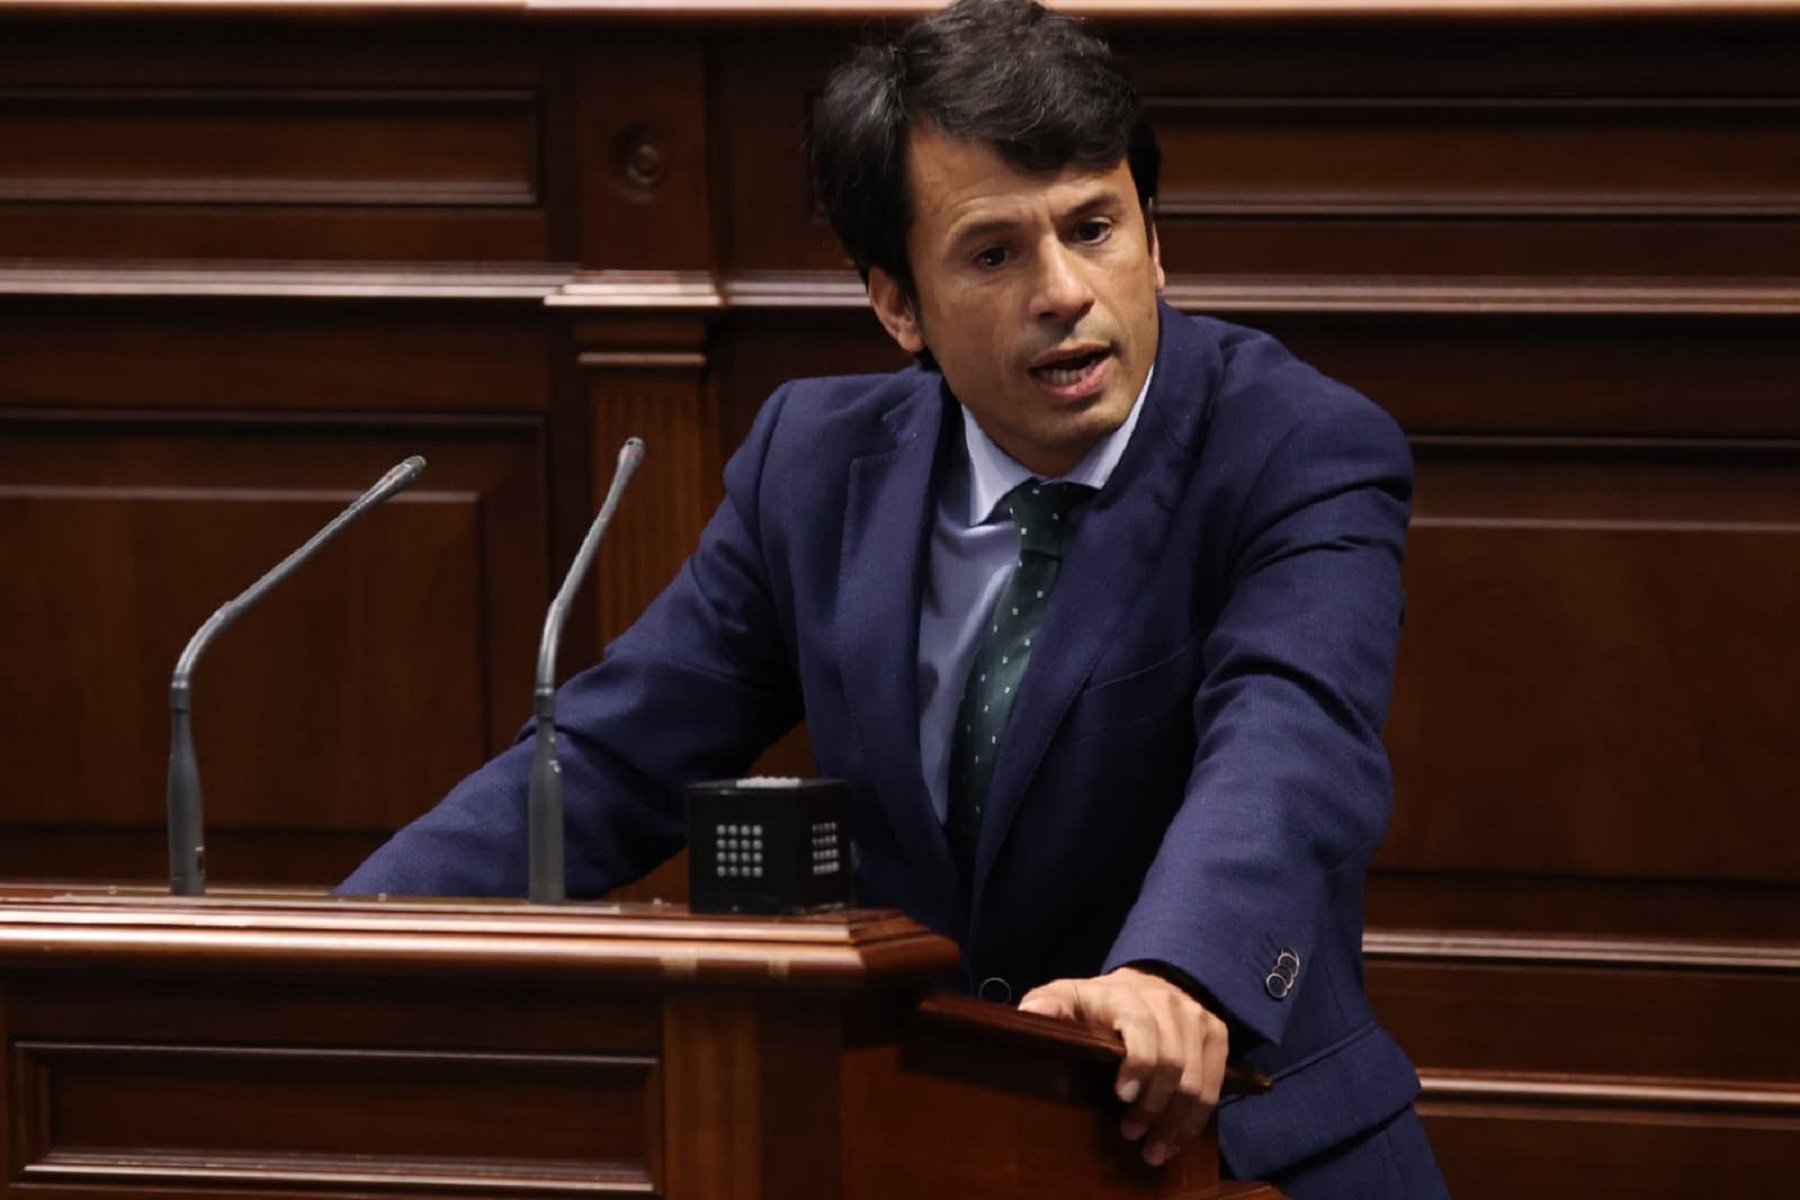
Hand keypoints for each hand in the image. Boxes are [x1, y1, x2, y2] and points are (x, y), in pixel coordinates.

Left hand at [1017, 965, 1227, 1165]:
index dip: (1138, 1064)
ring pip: (1198, 1080)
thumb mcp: (1068, 996)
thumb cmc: (1099, 1001)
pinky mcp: (1217, 1034)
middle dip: (1154, 1106)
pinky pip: (1216, 1084)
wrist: (1147, 982)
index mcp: (1128, 996)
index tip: (1122, 1097)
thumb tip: (1029, 1013)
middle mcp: (1169, 1003)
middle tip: (1132, 1135)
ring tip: (1155, 1150)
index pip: (1142, 1028)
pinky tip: (1178, 1138)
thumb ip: (1049, 1004)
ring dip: (1177, 1121)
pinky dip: (1197, 1118)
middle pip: (1174, 1062)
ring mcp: (1197, 1018)